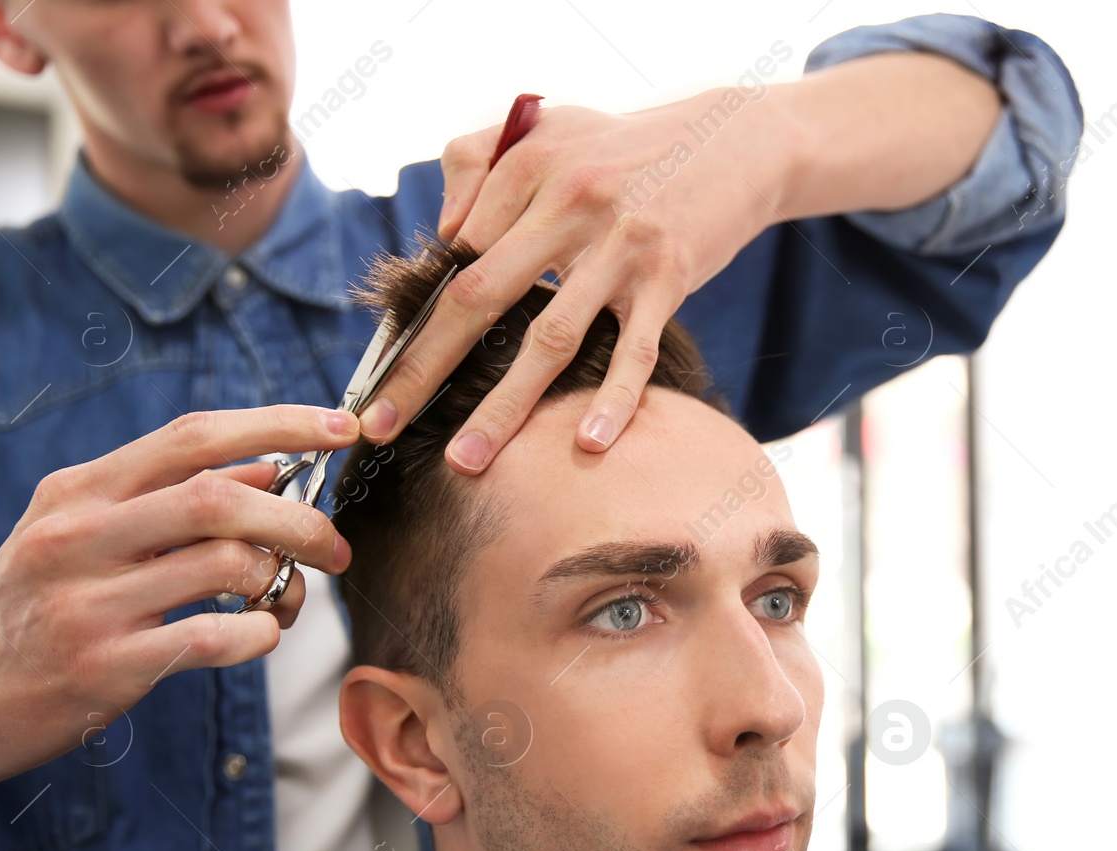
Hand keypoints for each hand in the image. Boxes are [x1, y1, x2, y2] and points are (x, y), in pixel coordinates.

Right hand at [0, 405, 358, 819]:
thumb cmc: (29, 612)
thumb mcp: (77, 535)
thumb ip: (168, 498)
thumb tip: (269, 464)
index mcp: (79, 492)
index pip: (193, 435)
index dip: (278, 424)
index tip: (343, 429)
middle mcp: (79, 536)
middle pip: (220, 498)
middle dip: (300, 519)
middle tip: (335, 548)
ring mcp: (88, 603)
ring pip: (226, 565)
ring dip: (283, 582)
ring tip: (288, 601)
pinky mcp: (102, 669)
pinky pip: (212, 639)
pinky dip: (259, 636)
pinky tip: (259, 637)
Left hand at [356, 88, 789, 469]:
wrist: (737, 138)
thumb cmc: (630, 144)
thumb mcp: (552, 124)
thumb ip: (483, 160)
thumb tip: (445, 233)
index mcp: (529, 163)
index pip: (455, 253)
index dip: (417, 314)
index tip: (388, 370)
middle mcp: (570, 200)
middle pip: (479, 297)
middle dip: (423, 368)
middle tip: (379, 425)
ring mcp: (621, 245)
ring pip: (551, 339)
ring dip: (504, 407)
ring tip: (466, 459)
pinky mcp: (669, 277)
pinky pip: (635, 350)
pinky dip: (613, 399)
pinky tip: (589, 444)